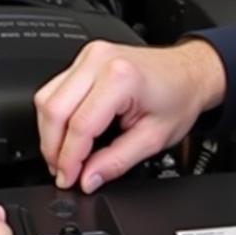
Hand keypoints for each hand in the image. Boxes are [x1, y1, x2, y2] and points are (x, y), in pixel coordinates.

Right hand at [35, 38, 225, 193]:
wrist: (188, 72)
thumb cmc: (178, 97)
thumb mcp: (153, 139)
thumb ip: (116, 162)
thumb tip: (87, 178)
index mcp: (121, 78)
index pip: (80, 125)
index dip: (70, 159)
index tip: (68, 179)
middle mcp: (100, 60)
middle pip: (54, 109)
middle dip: (53, 148)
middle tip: (62, 172)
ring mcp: (89, 55)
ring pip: (47, 97)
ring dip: (49, 132)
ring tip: (63, 156)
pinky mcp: (84, 57)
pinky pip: (55, 87)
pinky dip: (55, 114)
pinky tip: (66, 133)